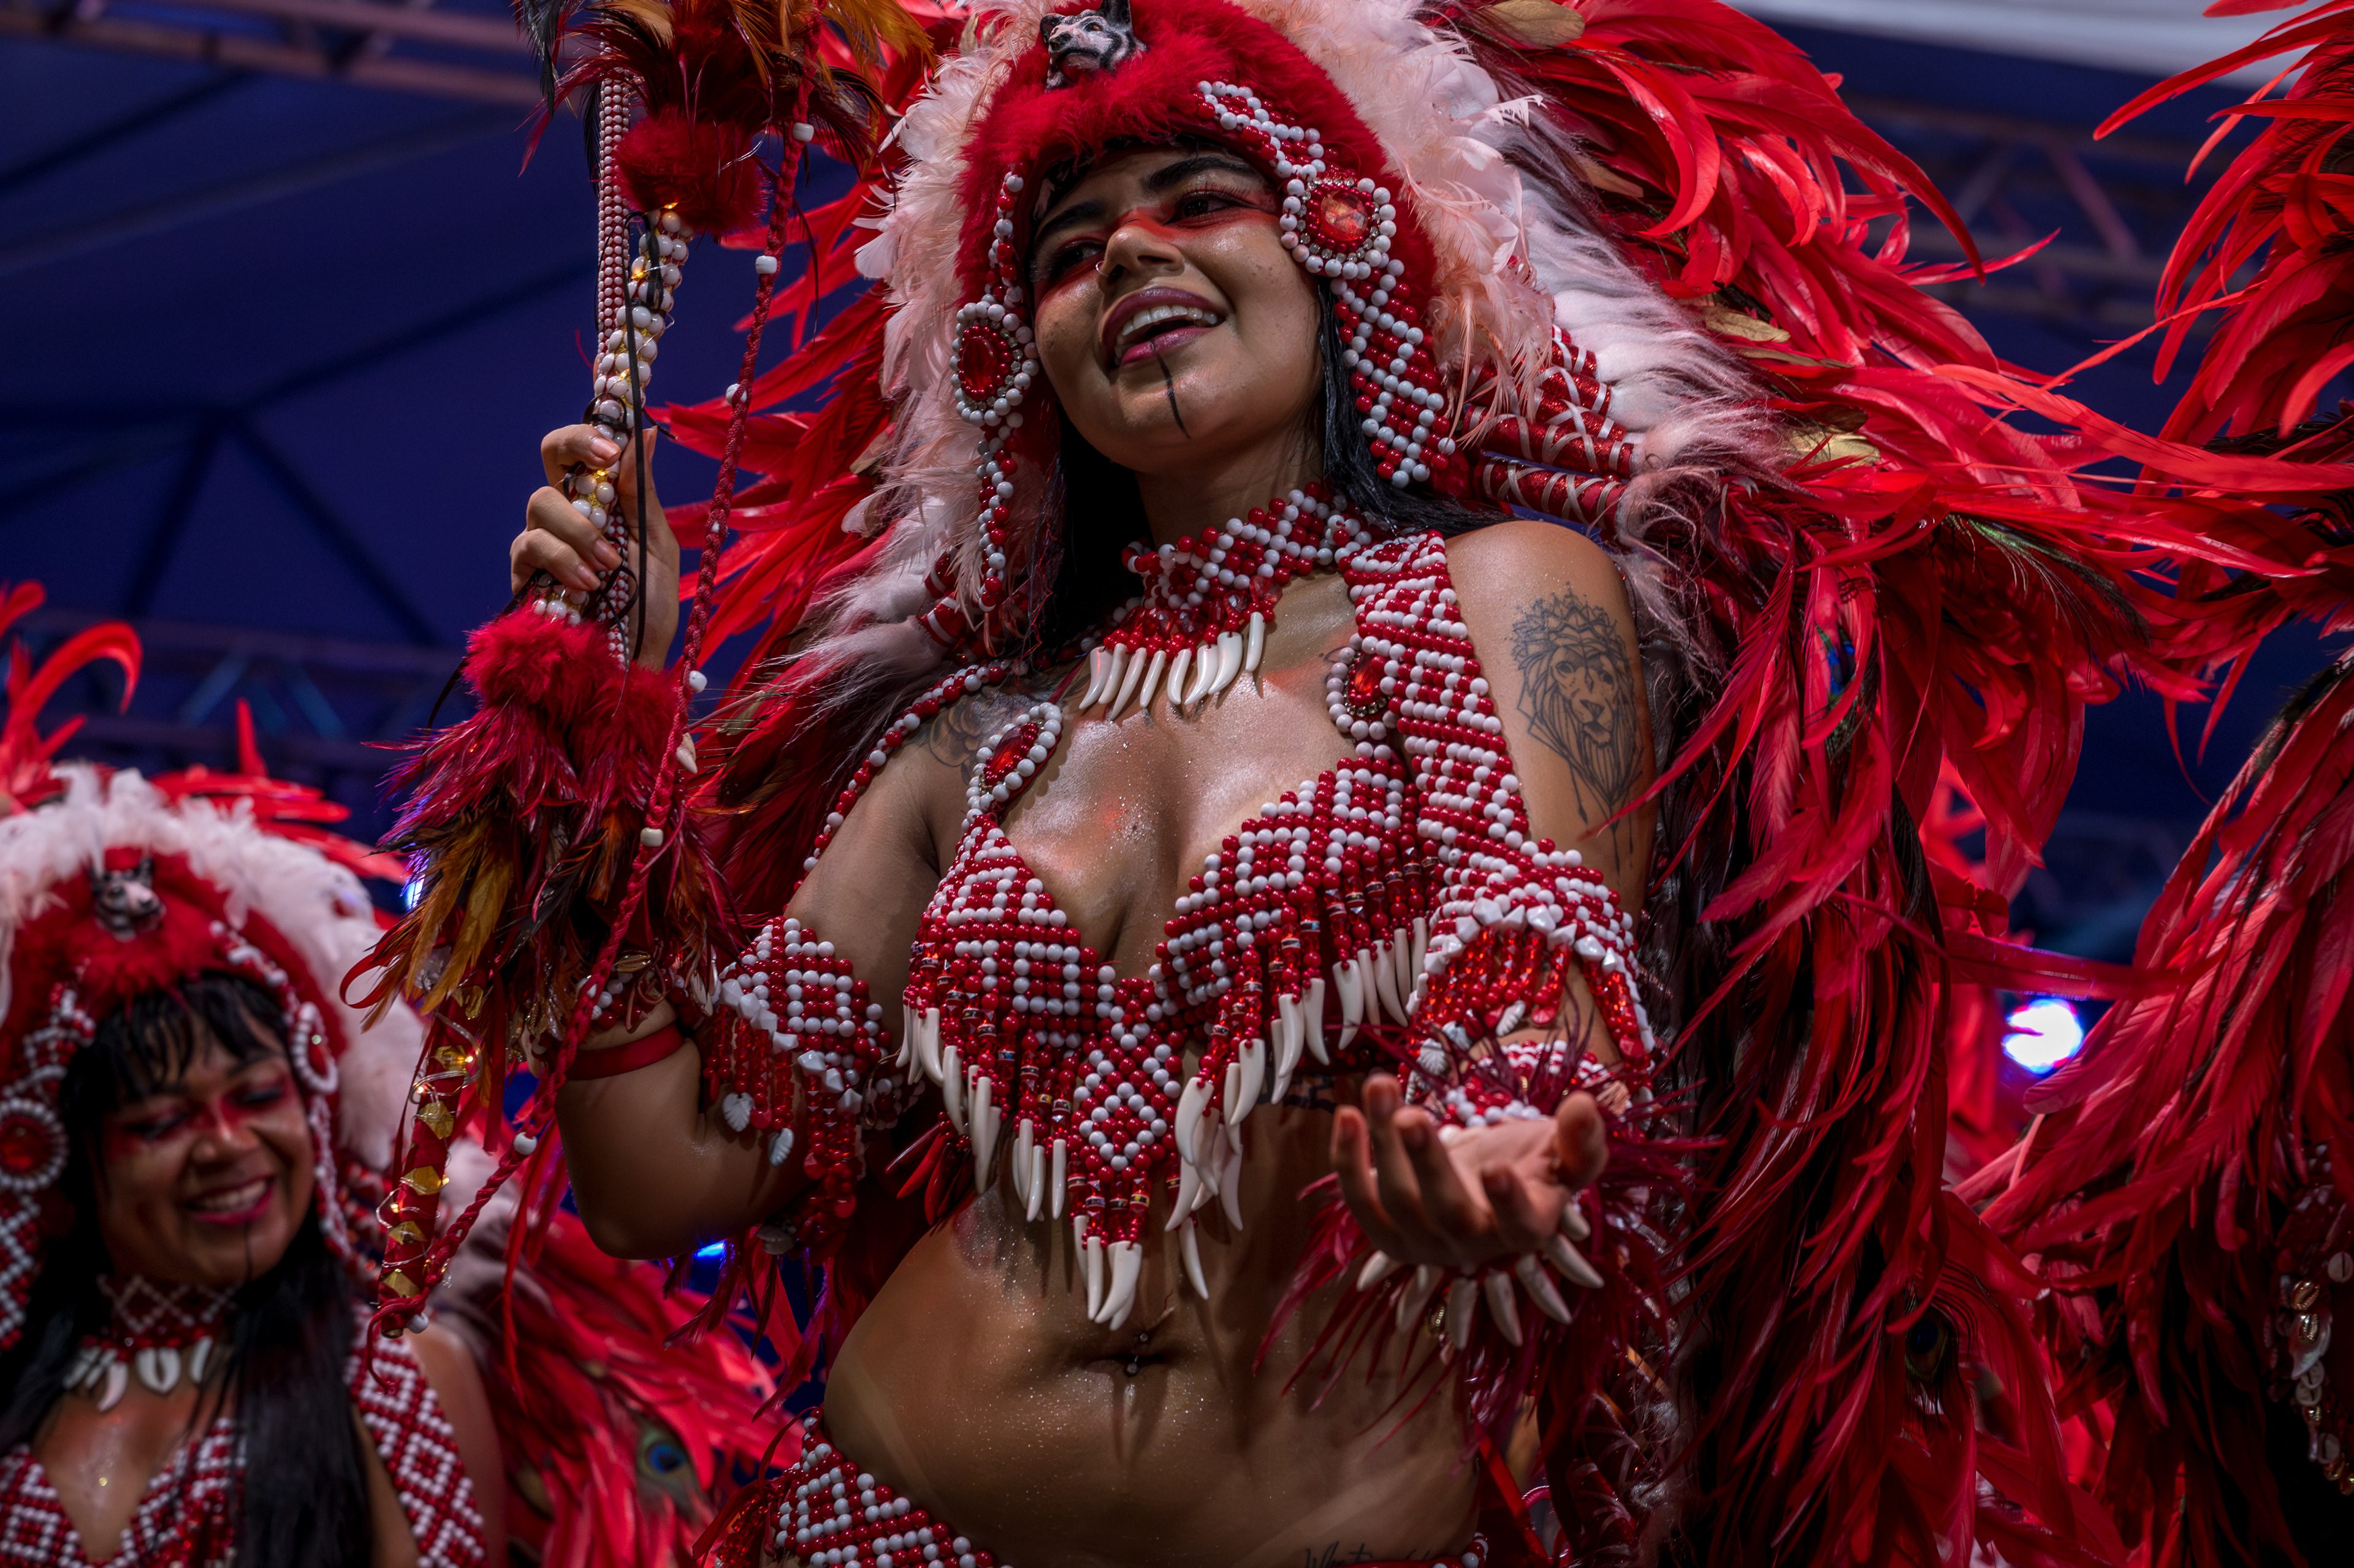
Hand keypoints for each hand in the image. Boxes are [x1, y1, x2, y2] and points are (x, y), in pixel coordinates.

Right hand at [512, 424, 680, 666]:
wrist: (634, 665)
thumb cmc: (650, 607)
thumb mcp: (657, 546)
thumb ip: (641, 493)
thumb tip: (642, 432)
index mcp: (601, 501)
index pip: (580, 448)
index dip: (589, 435)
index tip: (613, 448)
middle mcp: (567, 514)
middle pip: (551, 457)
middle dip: (577, 459)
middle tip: (607, 481)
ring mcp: (541, 543)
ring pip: (541, 504)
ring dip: (579, 532)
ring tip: (608, 567)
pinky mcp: (523, 576)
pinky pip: (528, 548)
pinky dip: (561, 562)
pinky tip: (587, 586)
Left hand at [1330, 1072, 1605, 1270]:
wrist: (1486, 1183)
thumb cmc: (1532, 1166)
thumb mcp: (1566, 1152)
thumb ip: (1582, 1137)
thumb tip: (1585, 1105)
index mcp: (1527, 1229)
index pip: (1521, 1226)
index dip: (1508, 1202)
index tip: (1497, 1167)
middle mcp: (1473, 1245)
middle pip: (1447, 1212)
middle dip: (1427, 1163)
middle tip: (1411, 1114)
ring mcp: (1425, 1244)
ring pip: (1398, 1199)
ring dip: (1382, 1142)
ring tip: (1380, 1085)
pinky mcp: (1386, 1232)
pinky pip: (1359, 1201)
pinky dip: (1347, 1159)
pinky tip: (1347, 1113)